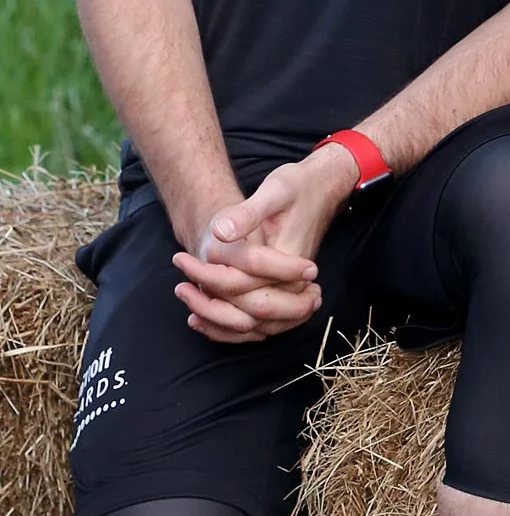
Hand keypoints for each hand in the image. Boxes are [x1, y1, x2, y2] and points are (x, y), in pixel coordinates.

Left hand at [172, 143, 358, 343]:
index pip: (244, 282)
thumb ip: (248, 213)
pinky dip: (231, 328)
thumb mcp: (274, 190)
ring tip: (188, 299)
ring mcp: (292, 291)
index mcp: (290, 259)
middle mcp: (294, 282)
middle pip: (249, 311)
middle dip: (209, 304)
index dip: (206, 274)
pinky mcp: (286, 293)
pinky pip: (259, 325)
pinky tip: (204, 318)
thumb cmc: (298, 187)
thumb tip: (220, 232)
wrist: (323, 188)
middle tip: (179, 286)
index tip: (180, 257)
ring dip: (217, 320)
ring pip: (254, 325)